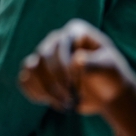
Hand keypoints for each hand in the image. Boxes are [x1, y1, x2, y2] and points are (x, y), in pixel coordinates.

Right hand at [19, 19, 135, 114]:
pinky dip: (33, 92)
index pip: (59, 43)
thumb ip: (94, 63)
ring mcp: (45, 57)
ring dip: (43, 88)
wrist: (108, 92)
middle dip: (54, 80)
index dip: (63, 64)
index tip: (75, 82)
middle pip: (42, 56)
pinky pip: (25, 80)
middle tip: (69, 97)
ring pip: (30, 68)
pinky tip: (49, 102)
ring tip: (62, 103)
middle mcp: (56, 41)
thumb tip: (76, 60)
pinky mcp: (39, 74)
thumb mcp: (110, 67)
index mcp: (74, 32)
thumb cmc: (111, 75)